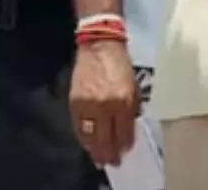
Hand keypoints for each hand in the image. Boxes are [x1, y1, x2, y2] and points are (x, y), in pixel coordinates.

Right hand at [69, 40, 139, 166]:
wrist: (100, 46)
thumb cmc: (120, 65)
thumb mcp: (133, 87)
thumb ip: (131, 110)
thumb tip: (128, 131)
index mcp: (123, 101)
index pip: (124, 133)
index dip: (124, 146)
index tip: (125, 152)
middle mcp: (105, 106)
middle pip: (106, 139)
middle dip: (109, 153)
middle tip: (112, 161)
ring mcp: (88, 106)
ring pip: (90, 137)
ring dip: (95, 150)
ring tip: (99, 156)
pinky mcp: (74, 103)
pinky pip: (79, 127)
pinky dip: (83, 137)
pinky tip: (88, 142)